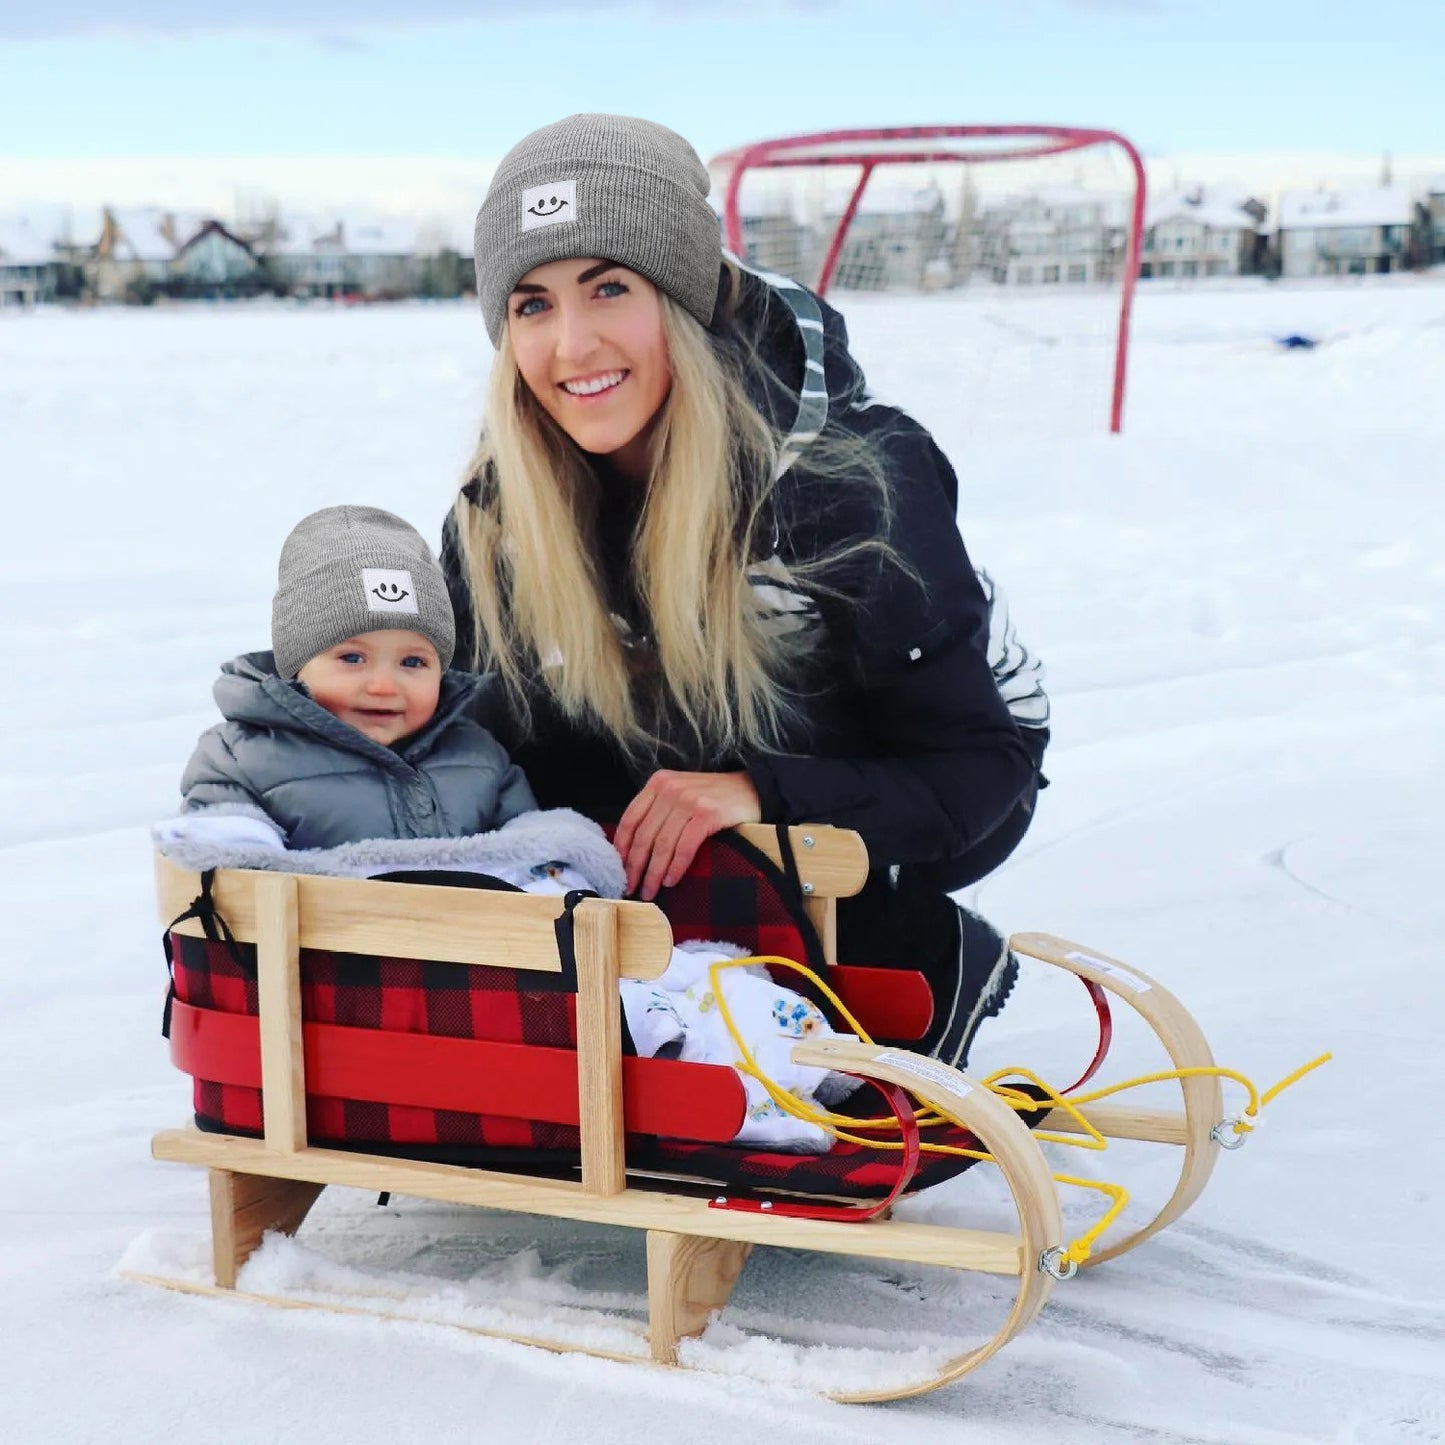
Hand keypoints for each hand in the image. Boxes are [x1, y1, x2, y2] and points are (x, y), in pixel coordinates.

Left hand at [614, 770, 761, 899]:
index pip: (630, 819)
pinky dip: (676, 867)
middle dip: (636, 867)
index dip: (622, 848)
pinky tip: (671, 881)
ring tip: (650, 891)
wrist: (752, 790)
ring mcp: (689, 800)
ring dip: (654, 873)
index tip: (619, 870)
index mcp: (658, 783)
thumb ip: (659, 811)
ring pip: (662, 844)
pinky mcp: (707, 813)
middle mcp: (670, 788)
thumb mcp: (680, 794)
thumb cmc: (713, 798)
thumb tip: (634, 850)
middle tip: (631, 887)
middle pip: (644, 835)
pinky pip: (685, 847)